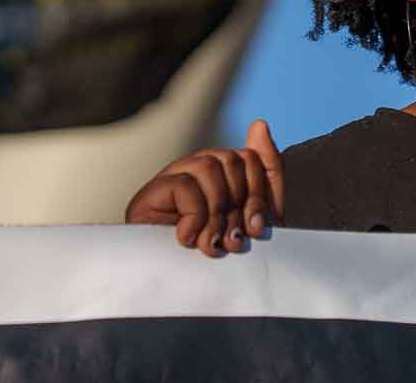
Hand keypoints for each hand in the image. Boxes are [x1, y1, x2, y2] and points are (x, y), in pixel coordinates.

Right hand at [123, 119, 284, 256]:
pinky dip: (194, 215)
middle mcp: (197, 168)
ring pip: (208, 167)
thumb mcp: (255, 216)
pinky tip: (188, 238)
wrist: (185, 291)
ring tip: (212, 242)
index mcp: (222, 172)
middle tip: (233, 239)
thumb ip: (265, 170)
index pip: (252, 158)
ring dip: (217, 212)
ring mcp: (172, 178)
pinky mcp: (150, 195)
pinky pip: (184, 185)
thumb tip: (260, 123)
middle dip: (240, 205)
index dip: (260, 195)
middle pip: (233, 160)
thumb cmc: (220, 253)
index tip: (257, 229)